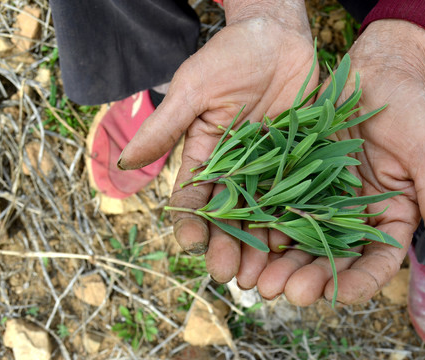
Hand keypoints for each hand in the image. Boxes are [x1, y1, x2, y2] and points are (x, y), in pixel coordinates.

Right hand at [118, 0, 317, 283]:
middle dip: (228, 245)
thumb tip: (124, 163)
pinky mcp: (300, 161)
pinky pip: (299, 194)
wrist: (277, 35)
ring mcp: (270, 168)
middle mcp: (238, 169)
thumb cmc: (230, 56)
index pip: (193, 196)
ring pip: (264, 214)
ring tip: (262, 275)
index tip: (191, 244)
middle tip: (230, 275)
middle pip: (230, 215)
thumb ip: (165, 127)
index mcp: (207, 155)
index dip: (191, 221)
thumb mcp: (194, 89)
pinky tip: (297, 245)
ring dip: (261, 245)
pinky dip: (297, 220)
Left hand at [256, 20, 424, 305]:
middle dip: (310, 277)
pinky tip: (248, 239)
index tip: (340, 296)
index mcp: (390, 218)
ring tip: (260, 279)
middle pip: (332, 257)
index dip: (361, 282)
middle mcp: (354, 215)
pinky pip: (279, 205)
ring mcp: (323, 198)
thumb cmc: (412, 112)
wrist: (376, 71)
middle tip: (288, 293)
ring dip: (281, 261)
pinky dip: (264, 224)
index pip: (377, 261)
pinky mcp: (297, 178)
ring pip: (301, 238)